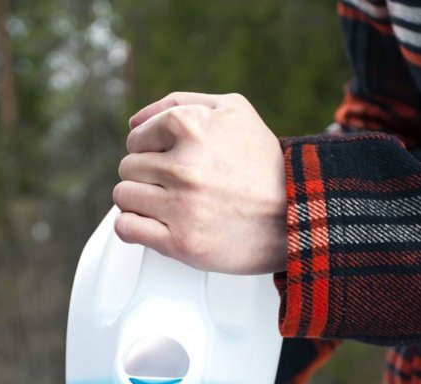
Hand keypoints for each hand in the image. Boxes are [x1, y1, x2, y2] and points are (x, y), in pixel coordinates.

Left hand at [113, 92, 286, 275]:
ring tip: (166, 205)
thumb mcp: (234, 112)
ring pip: (123, 197)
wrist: (298, 216)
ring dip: (139, 202)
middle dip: (146, 176)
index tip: (169, 161)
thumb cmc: (265, 165)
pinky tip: (154, 225)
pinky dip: (133, 227)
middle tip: (173, 186)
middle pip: (129, 168)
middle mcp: (184, 166)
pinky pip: (127, 228)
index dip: (150, 150)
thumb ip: (181, 103)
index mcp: (192, 127)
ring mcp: (180, 206)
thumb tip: (135, 120)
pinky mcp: (180, 243)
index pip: (136, 137)